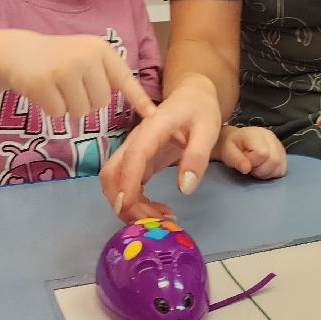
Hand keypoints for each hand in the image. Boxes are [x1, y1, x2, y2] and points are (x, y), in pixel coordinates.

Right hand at [3, 33, 156, 125]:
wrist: (19, 51)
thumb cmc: (60, 58)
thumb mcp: (87, 55)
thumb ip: (108, 74)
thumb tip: (140, 105)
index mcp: (101, 49)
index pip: (124, 79)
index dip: (139, 99)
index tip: (153, 115)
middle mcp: (85, 56)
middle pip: (101, 103)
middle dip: (87, 101)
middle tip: (71, 85)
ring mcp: (64, 69)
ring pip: (81, 111)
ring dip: (69, 107)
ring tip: (58, 87)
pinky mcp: (43, 83)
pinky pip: (59, 113)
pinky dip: (52, 109)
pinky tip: (44, 91)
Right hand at [101, 77, 222, 220]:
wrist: (192, 97)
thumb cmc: (200, 110)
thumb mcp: (208, 128)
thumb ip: (197, 156)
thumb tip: (185, 189)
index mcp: (152, 128)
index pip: (133, 156)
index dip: (127, 181)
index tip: (126, 205)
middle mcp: (135, 141)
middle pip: (112, 173)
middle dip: (123, 201)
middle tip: (152, 222)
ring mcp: (134, 152)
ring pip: (115, 182)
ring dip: (128, 206)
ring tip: (160, 219)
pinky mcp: (138, 163)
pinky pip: (127, 186)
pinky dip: (136, 203)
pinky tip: (159, 211)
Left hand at [215, 124, 287, 179]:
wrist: (236, 141)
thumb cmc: (231, 146)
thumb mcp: (227, 152)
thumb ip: (236, 160)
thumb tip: (246, 169)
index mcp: (256, 134)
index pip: (263, 153)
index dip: (253, 162)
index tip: (244, 161)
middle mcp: (270, 137)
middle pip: (274, 160)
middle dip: (260, 170)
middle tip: (250, 167)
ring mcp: (278, 144)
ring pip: (280, 166)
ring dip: (266, 172)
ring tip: (256, 167)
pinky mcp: (282, 152)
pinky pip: (282, 169)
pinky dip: (272, 173)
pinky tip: (263, 168)